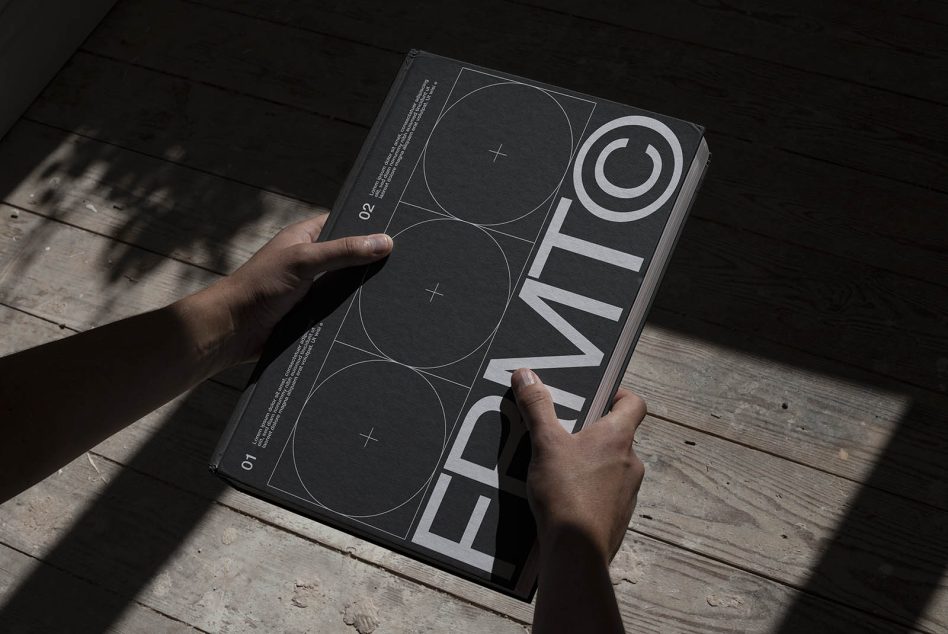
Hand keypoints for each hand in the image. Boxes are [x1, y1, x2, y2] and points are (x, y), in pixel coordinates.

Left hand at [191, 214, 391, 368]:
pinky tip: (378, 317)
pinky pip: (342, 311)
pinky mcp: (314, 315)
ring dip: (365, 292)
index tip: (400, 229)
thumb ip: (343, 251)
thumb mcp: (303, 261)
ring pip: (349, 287)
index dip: (369, 226)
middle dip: (373, 263)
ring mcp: (313, 289)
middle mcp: (312, 262)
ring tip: (401, 291)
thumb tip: (384, 241)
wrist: (232, 331)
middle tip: (407, 264)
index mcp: (306, 238)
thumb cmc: (258, 287)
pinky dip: (355, 314)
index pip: (345, 224)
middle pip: (352, 258)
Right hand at [511, 368, 645, 562]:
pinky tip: (563, 496)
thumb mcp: (545, 443)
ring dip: (590, 462)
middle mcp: (631, 461)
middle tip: (564, 431)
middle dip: (591, 431)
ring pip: (611, 466)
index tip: (597, 396)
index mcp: (618, 437)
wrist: (577, 552)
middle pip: (618, 435)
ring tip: (557, 466)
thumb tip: (526, 373)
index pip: (634, 403)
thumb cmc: (566, 492)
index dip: (619, 395)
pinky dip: (589, 489)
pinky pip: (606, 493)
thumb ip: (537, 406)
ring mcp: (628, 491)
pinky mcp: (618, 515)